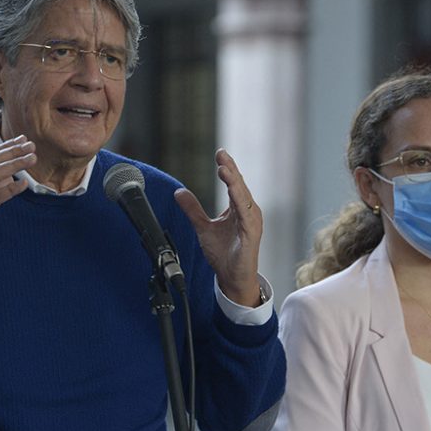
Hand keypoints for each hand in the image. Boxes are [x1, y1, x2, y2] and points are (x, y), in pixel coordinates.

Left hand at [174, 149, 262, 306]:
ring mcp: (251, 223)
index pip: (233, 183)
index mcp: (238, 208)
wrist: (232, 277)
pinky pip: (246, 216)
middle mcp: (247, 212)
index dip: (227, 168)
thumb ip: (193, 209)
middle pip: (239, 186)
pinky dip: (240, 203)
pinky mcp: (251, 235)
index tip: (220, 153)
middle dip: (230, 169)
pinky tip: (234, 193)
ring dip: (235, 183)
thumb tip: (178, 192)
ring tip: (225, 169)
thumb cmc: (223, 253)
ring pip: (243, 197)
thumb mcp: (202, 227)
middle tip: (222, 155)